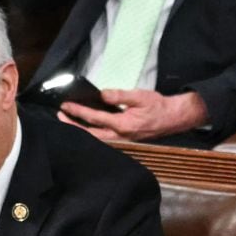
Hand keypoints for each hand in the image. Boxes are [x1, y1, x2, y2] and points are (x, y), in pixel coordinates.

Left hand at [62, 87, 207, 141]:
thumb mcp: (140, 96)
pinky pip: (104, 139)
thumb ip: (119, 96)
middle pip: (91, 134)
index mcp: (122, 124)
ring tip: (69, 122)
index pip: (94, 118)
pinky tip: (87, 127)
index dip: (78, 111)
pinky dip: (92, 133)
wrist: (175, 118)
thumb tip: (101, 95)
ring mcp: (123, 140)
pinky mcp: (126, 140)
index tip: (65, 106)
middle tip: (60, 117)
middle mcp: (120, 136)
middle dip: (73, 126)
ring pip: (96, 138)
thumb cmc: (159, 106)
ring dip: (81, 131)